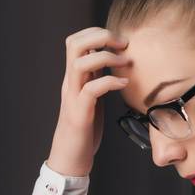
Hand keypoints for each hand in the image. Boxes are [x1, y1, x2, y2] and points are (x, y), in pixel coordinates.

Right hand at [48, 27, 131, 176]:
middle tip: (123, 44)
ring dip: (105, 57)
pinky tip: (124, 84)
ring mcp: (73, 98)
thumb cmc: (84, 131)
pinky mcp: (79, 115)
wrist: (69, 161)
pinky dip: (110, 82)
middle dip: (100, 36)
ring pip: (79, 64)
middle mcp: (70, 84)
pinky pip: (91, 90)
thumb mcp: (92, 99)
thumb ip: (96, 80)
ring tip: (125, 63)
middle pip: (74, 44)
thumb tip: (111, 63)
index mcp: (73, 79)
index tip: (119, 41)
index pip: (76, 41)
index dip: (97, 32)